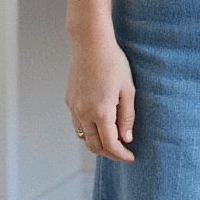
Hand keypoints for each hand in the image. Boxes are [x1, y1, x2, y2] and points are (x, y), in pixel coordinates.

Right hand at [66, 34, 135, 162]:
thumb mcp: (128, 90)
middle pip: (94, 146)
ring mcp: (74, 107)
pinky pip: (77, 123)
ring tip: (112, 139)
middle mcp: (83, 113)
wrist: (90, 43)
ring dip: (97, 142)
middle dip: (109, 153)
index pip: (111, 145)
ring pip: (83, 136)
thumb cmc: (113, 63)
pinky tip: (99, 122)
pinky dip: (88, 129)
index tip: (131, 157)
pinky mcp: (69, 100)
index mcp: (101, 112)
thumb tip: (126, 139)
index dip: (121, 155)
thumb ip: (127, 117)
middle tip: (122, 152)